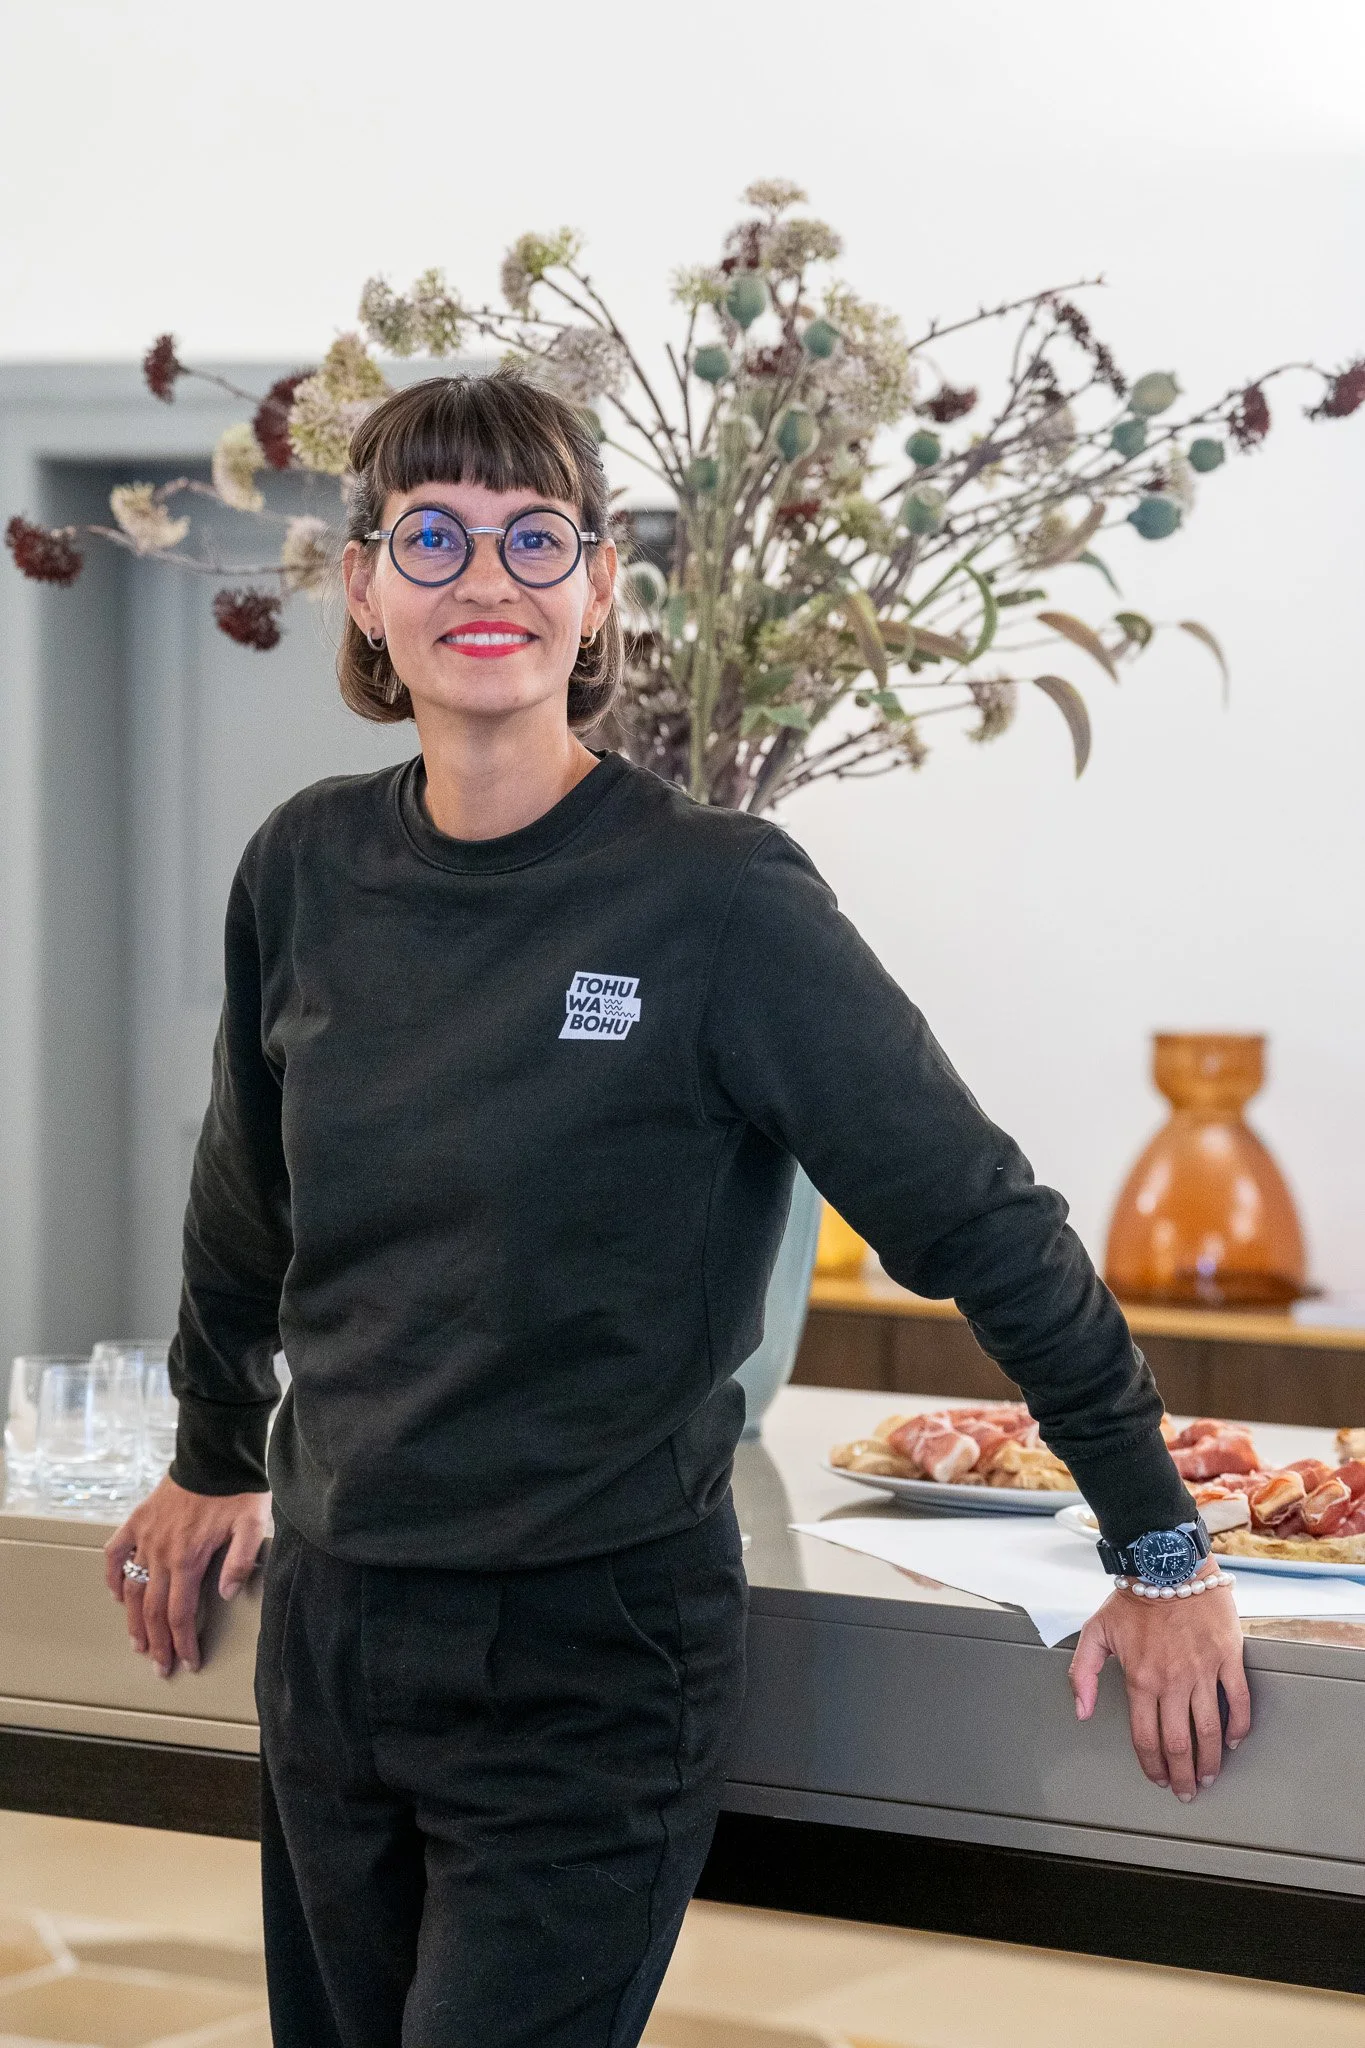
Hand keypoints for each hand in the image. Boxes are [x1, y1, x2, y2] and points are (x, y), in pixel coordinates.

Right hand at [104, 1477, 271, 1678]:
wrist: (215, 1453)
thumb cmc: (237, 1489)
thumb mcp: (252, 1524)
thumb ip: (241, 1561)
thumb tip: (226, 1594)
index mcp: (188, 1558)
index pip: (180, 1613)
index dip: (183, 1642)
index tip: (187, 1662)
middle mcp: (161, 1552)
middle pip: (153, 1610)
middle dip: (158, 1643)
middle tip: (160, 1667)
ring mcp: (145, 1536)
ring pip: (132, 1589)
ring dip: (133, 1621)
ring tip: (138, 1644)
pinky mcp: (137, 1520)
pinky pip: (115, 1553)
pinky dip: (112, 1576)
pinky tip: (116, 1594)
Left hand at [1068, 1561, 1250, 1800]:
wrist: (1167, 1563)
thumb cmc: (1132, 1598)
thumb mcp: (1095, 1633)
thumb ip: (1081, 1674)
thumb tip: (1080, 1712)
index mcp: (1140, 1679)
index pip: (1146, 1737)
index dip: (1152, 1766)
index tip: (1159, 1780)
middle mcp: (1172, 1681)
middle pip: (1179, 1742)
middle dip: (1183, 1774)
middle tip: (1188, 1792)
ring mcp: (1203, 1670)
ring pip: (1209, 1729)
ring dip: (1210, 1760)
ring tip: (1210, 1776)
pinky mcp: (1228, 1656)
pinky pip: (1238, 1700)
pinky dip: (1238, 1726)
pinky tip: (1233, 1742)